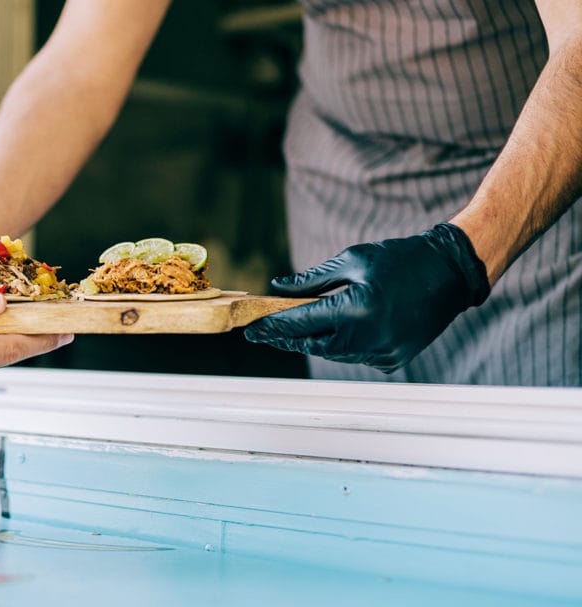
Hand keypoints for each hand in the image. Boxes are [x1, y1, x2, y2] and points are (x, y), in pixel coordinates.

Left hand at [244, 223, 490, 372]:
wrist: (450, 272)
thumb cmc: (399, 259)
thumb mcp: (352, 261)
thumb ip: (312, 280)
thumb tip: (278, 287)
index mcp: (356, 308)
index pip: (302, 323)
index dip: (273, 327)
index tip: (251, 331)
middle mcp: (370, 336)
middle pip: (313, 344)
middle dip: (287, 339)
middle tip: (265, 334)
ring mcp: (384, 352)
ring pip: (334, 353)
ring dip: (314, 342)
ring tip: (293, 331)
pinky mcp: (394, 359)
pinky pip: (356, 356)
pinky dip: (341, 346)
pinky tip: (333, 333)